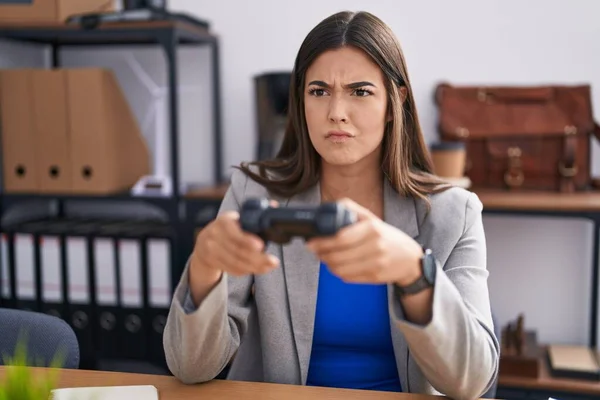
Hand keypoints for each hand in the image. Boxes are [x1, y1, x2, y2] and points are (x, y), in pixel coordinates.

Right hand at [192, 209, 279, 278]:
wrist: (204, 241)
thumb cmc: (228, 228)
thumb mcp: (236, 217)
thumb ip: (256, 212)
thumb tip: (274, 205)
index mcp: (223, 221)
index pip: (234, 233)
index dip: (247, 241)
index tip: (261, 245)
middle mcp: (214, 235)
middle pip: (237, 251)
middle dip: (258, 258)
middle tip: (273, 261)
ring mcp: (211, 250)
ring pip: (236, 263)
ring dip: (255, 267)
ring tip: (269, 266)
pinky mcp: (212, 262)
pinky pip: (232, 269)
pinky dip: (247, 271)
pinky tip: (258, 269)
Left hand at [306, 199, 423, 284]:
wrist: (410, 259)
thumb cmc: (387, 237)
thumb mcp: (372, 219)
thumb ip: (351, 210)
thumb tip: (328, 207)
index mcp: (373, 228)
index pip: (341, 237)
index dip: (322, 242)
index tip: (311, 242)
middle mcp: (376, 246)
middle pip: (338, 255)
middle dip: (321, 254)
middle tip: (315, 250)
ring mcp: (376, 263)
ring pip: (340, 269)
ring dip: (327, 264)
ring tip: (324, 258)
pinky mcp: (374, 277)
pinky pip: (348, 277)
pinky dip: (338, 272)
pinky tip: (337, 265)